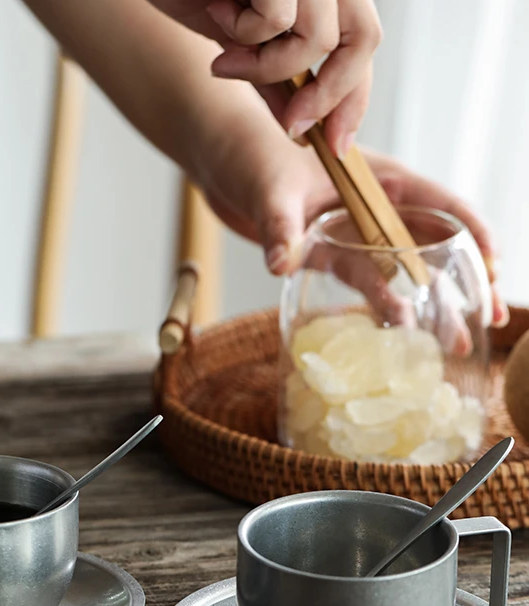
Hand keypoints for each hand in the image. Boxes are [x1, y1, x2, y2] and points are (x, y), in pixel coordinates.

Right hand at [149, 0, 382, 156]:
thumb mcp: (242, 43)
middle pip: (362, 39)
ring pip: (318, 40)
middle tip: (292, 126)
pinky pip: (278, 20)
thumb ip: (277, 80)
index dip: (355, 99)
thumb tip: (304, 131)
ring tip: (228, 58)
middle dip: (327, 96)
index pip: (364, 41)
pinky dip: (244, 35)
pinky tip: (218, 13)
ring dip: (268, 67)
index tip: (336, 147)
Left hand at [196, 129, 508, 327]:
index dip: (472, 235)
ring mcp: (354, 233)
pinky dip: (386, 307)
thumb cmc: (254, 155)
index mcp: (381, 179)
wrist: (221, 160)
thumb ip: (281, 226)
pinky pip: (366, 283)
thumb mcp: (272, 189)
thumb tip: (282, 263)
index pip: (441, 205)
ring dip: (430, 303)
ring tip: (453, 342)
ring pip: (404, 271)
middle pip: (434, 245)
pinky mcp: (331, 254)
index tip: (492, 268)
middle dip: (465, 280)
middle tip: (488, 318)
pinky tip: (402, 333)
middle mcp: (376, 207)